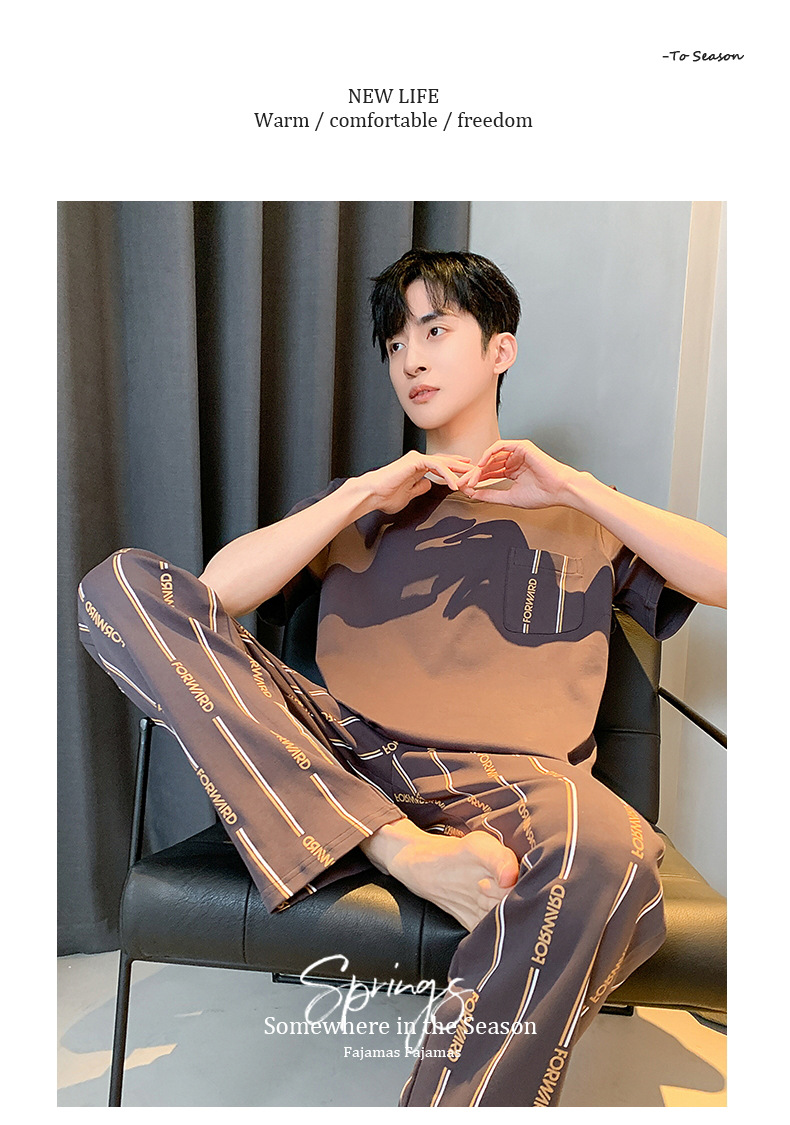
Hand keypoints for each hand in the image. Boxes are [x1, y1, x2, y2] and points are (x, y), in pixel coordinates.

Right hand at [360, 451, 471, 514]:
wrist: (372, 495)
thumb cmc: (385, 496)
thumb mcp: (409, 494)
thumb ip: (419, 488)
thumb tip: (428, 485)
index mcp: (417, 467)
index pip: (441, 466)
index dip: (455, 470)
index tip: (467, 476)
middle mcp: (417, 460)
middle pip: (445, 462)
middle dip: (462, 468)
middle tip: (477, 473)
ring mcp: (416, 459)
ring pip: (443, 462)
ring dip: (458, 471)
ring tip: (470, 480)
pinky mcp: (414, 461)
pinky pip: (435, 466)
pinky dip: (447, 474)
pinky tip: (455, 484)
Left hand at [457, 439, 578, 508]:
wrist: (559, 490)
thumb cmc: (542, 495)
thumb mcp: (510, 497)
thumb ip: (491, 495)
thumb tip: (473, 495)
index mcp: (512, 471)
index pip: (489, 473)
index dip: (476, 480)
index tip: (465, 488)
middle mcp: (514, 461)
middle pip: (488, 464)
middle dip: (474, 474)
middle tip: (463, 482)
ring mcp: (517, 453)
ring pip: (492, 456)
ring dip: (480, 467)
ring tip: (471, 477)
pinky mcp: (521, 446)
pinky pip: (500, 446)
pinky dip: (489, 454)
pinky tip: (481, 464)